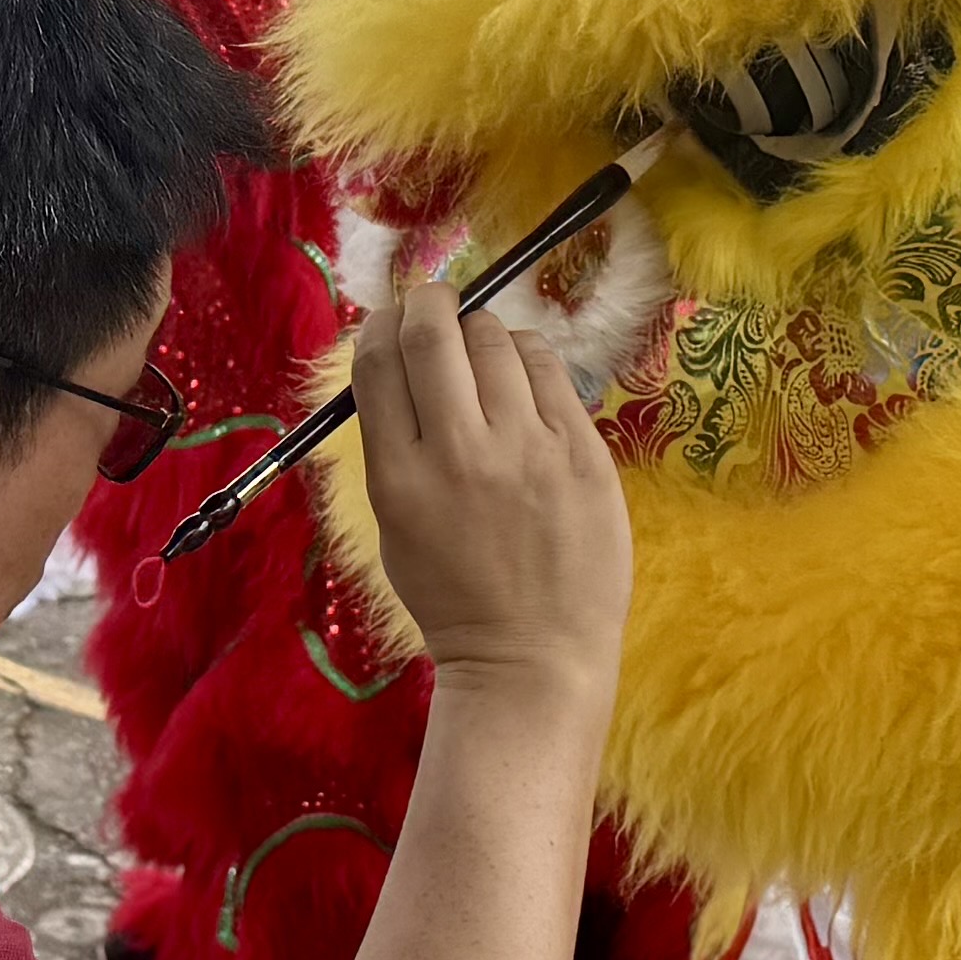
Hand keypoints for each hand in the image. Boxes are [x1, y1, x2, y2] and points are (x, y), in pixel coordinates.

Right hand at [349, 269, 627, 711]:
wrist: (532, 656)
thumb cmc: (454, 595)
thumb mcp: (395, 526)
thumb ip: (392, 446)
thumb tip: (395, 363)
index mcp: (399, 476)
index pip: (379, 362)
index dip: (382, 324)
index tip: (392, 320)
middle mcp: (459, 451)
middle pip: (434, 333)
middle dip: (429, 302)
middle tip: (435, 304)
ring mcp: (526, 447)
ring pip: (495, 339)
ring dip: (480, 330)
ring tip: (482, 350)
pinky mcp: (581, 450)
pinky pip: (549, 368)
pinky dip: (527, 357)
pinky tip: (522, 376)